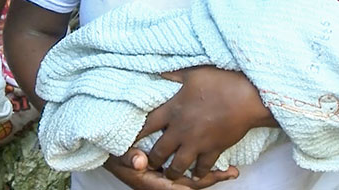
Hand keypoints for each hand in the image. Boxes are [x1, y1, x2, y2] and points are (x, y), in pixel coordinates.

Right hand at [104, 148, 236, 188]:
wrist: (105, 153)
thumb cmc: (113, 153)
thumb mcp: (119, 156)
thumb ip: (130, 159)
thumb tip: (141, 162)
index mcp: (153, 182)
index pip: (184, 185)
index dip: (203, 180)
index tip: (220, 174)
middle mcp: (161, 182)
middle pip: (192, 184)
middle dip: (212, 178)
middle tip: (233, 172)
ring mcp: (163, 176)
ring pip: (191, 178)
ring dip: (209, 171)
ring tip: (230, 168)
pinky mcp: (164, 169)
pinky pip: (185, 171)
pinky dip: (199, 163)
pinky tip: (211, 155)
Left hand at [140, 67, 275, 179]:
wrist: (248, 96)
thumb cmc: (220, 81)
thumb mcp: (192, 73)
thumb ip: (172, 75)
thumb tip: (156, 70)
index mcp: (173, 110)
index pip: (146, 125)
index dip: (134, 134)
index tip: (126, 141)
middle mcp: (181, 130)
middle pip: (158, 152)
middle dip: (151, 159)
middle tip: (147, 162)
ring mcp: (197, 142)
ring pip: (178, 165)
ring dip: (171, 170)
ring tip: (168, 173)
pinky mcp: (213, 150)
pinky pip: (202, 168)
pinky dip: (198, 173)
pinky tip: (195, 174)